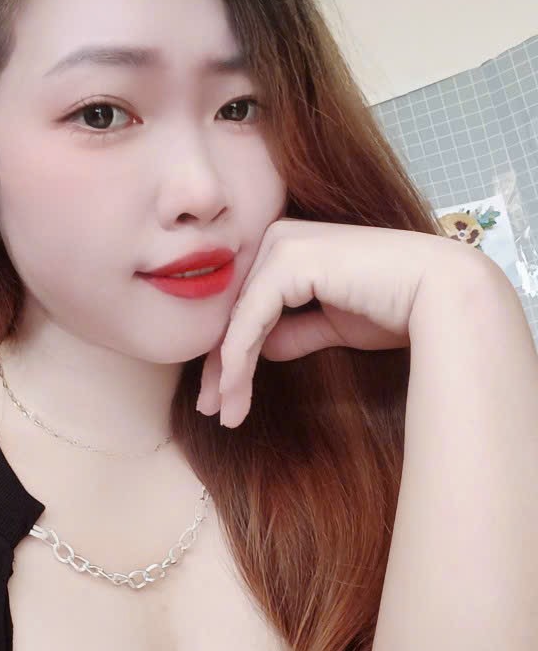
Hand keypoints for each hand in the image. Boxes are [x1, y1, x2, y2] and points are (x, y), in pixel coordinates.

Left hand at [196, 219, 476, 427]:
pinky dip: (238, 360)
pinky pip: (250, 319)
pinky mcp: (289, 259)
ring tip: (223, 413)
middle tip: (210, 410)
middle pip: (233, 311)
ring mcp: (282, 243)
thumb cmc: (396, 308)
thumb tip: (257, 351)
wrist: (441, 294)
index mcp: (289, 246)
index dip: (228, 353)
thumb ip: (292, 332)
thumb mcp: (330, 325)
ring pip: (237, 318)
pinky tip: (235, 392)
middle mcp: (279, 237)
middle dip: (218, 366)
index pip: (245, 305)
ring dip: (226, 372)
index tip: (220, 397)